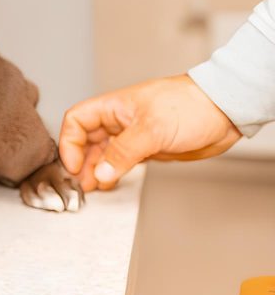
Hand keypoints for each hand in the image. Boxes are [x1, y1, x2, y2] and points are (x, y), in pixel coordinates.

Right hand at [59, 74, 241, 190]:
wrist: (223, 112)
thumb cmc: (189, 105)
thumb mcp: (152, 129)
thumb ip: (124, 152)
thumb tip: (101, 173)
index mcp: (113, 107)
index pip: (77, 120)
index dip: (70, 143)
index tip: (74, 165)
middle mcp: (119, 121)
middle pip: (86, 139)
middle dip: (80, 161)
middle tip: (80, 183)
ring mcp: (132, 135)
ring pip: (102, 153)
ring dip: (94, 170)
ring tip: (91, 189)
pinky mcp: (147, 149)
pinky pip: (121, 162)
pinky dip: (112, 173)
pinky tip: (109, 184)